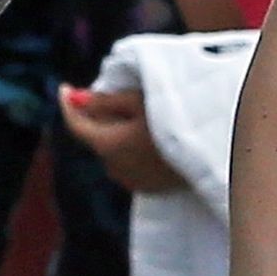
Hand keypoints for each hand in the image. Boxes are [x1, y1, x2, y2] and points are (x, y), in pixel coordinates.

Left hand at [58, 85, 185, 192]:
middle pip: (97, 137)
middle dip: (100, 118)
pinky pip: (130, 165)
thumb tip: (76, 97)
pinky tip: (151, 139)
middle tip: (114, 97)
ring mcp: (131, 180)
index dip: (68, 104)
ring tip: (138, 117)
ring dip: (118, 135)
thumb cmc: (174, 121)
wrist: (211, 153)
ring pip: (114, 152)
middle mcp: (112, 167)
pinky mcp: (148, 187)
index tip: (65, 88)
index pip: (76, 124)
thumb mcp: (139, 102)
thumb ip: (105, 101)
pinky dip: (132, 150)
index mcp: (106, 145)